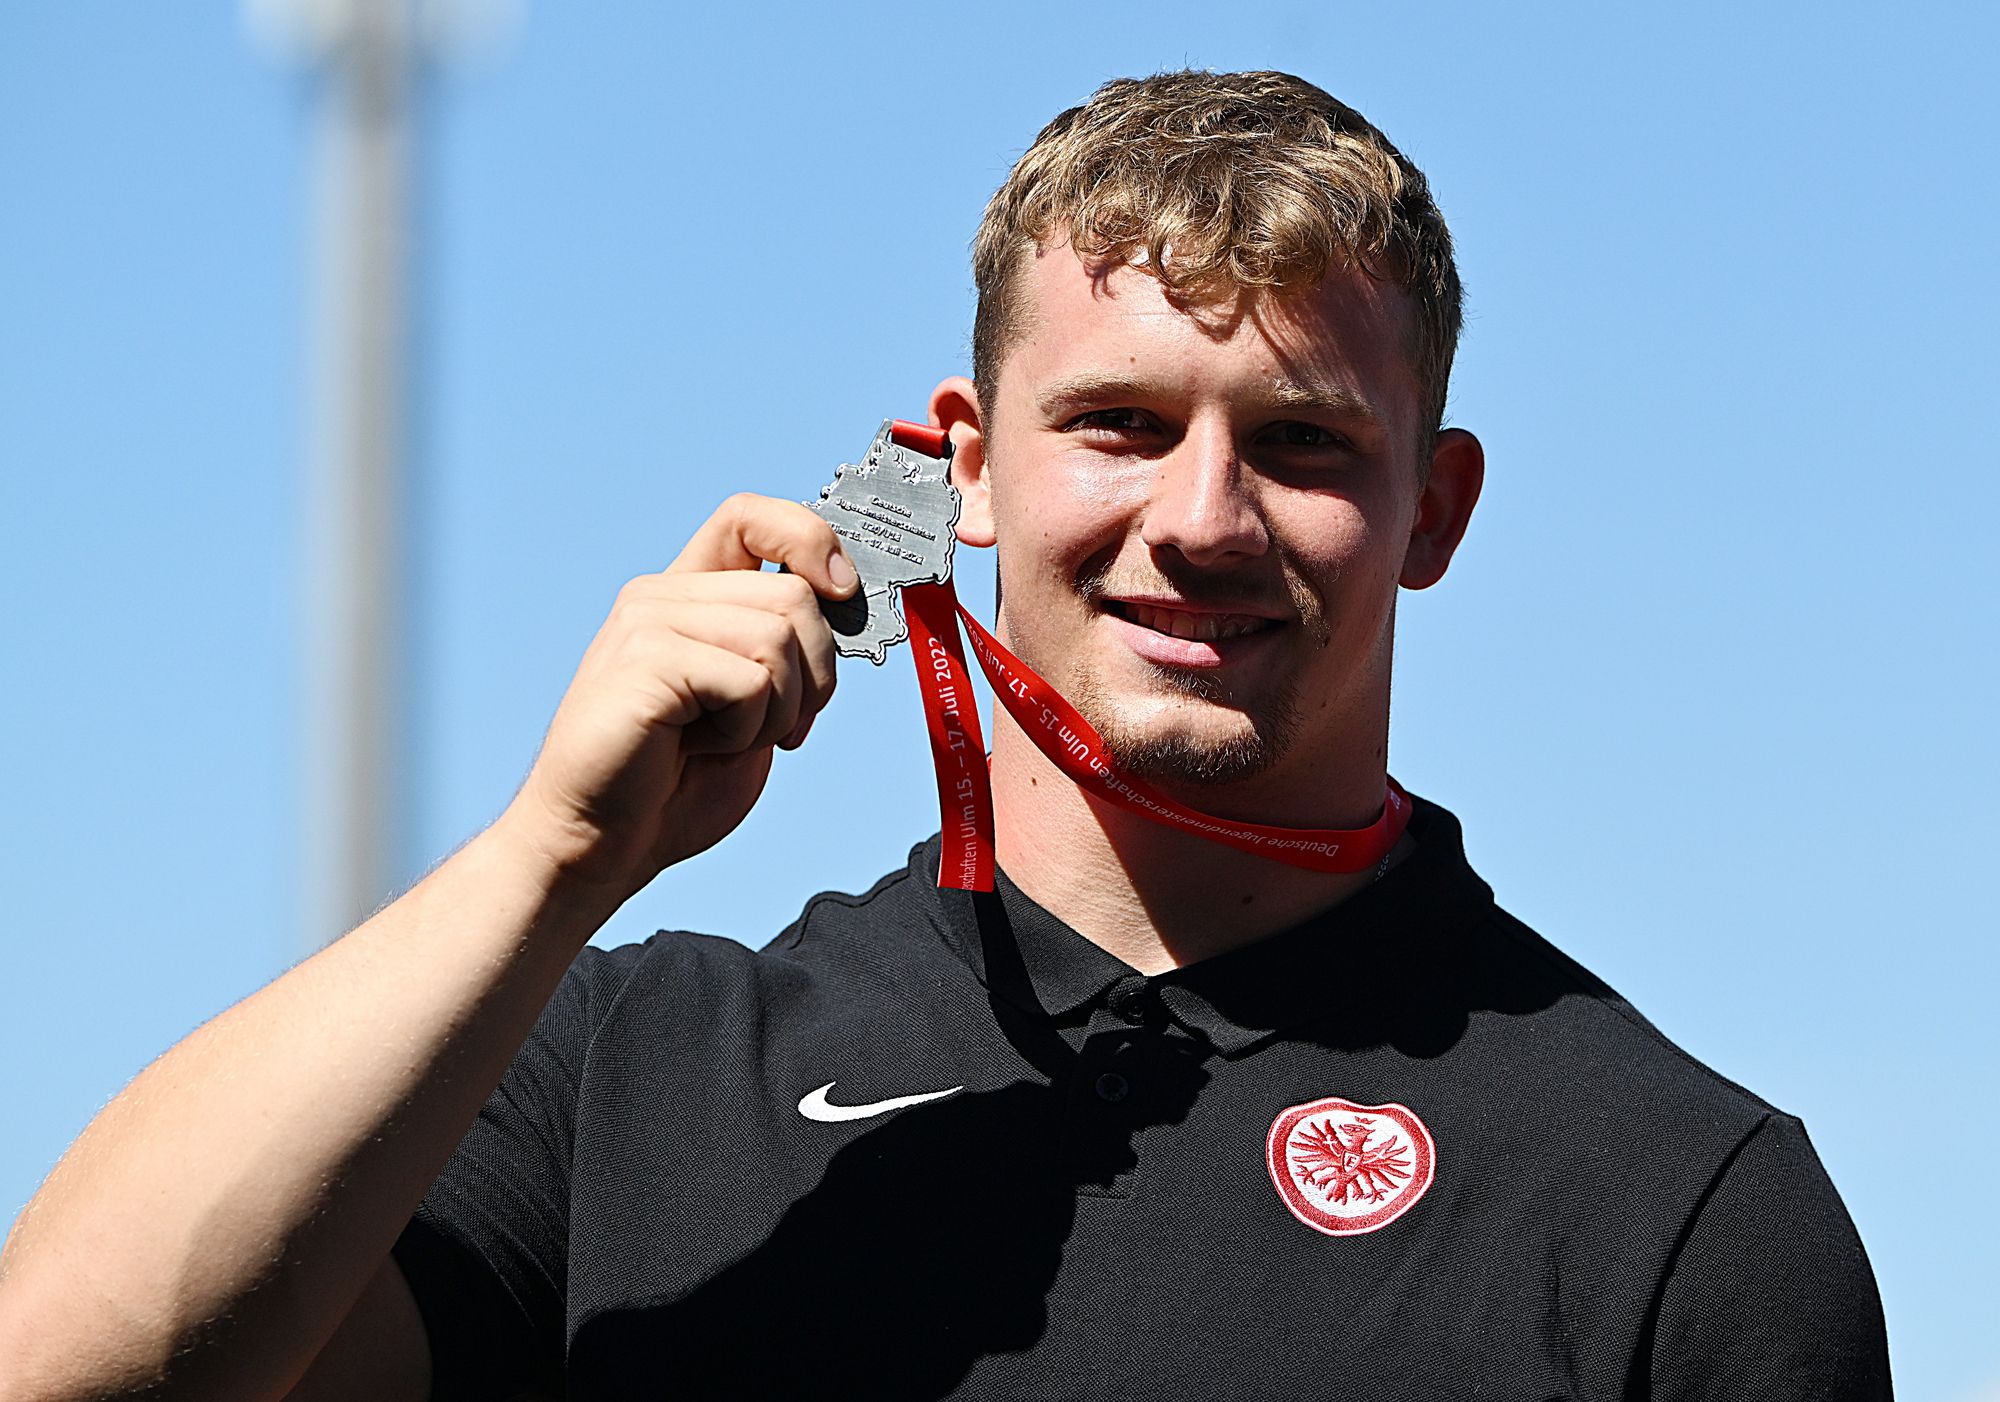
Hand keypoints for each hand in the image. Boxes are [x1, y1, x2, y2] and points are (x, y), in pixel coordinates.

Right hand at [500, 493, 857, 896]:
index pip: (751, 516)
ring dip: (777, 710)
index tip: (840, 593)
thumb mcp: (753, 706)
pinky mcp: (644, 660)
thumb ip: (786, 652)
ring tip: (725, 740)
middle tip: (775, 727)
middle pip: (794, 593)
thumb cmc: (671, 785)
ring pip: (779, 636)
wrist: (599, 844)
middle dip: (814, 676)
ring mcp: (647, 623)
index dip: (810, 539)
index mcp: (687, 598)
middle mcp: (662, 597)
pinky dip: (746, 730)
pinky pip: (750, 680)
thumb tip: (846, 602)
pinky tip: (700, 747)